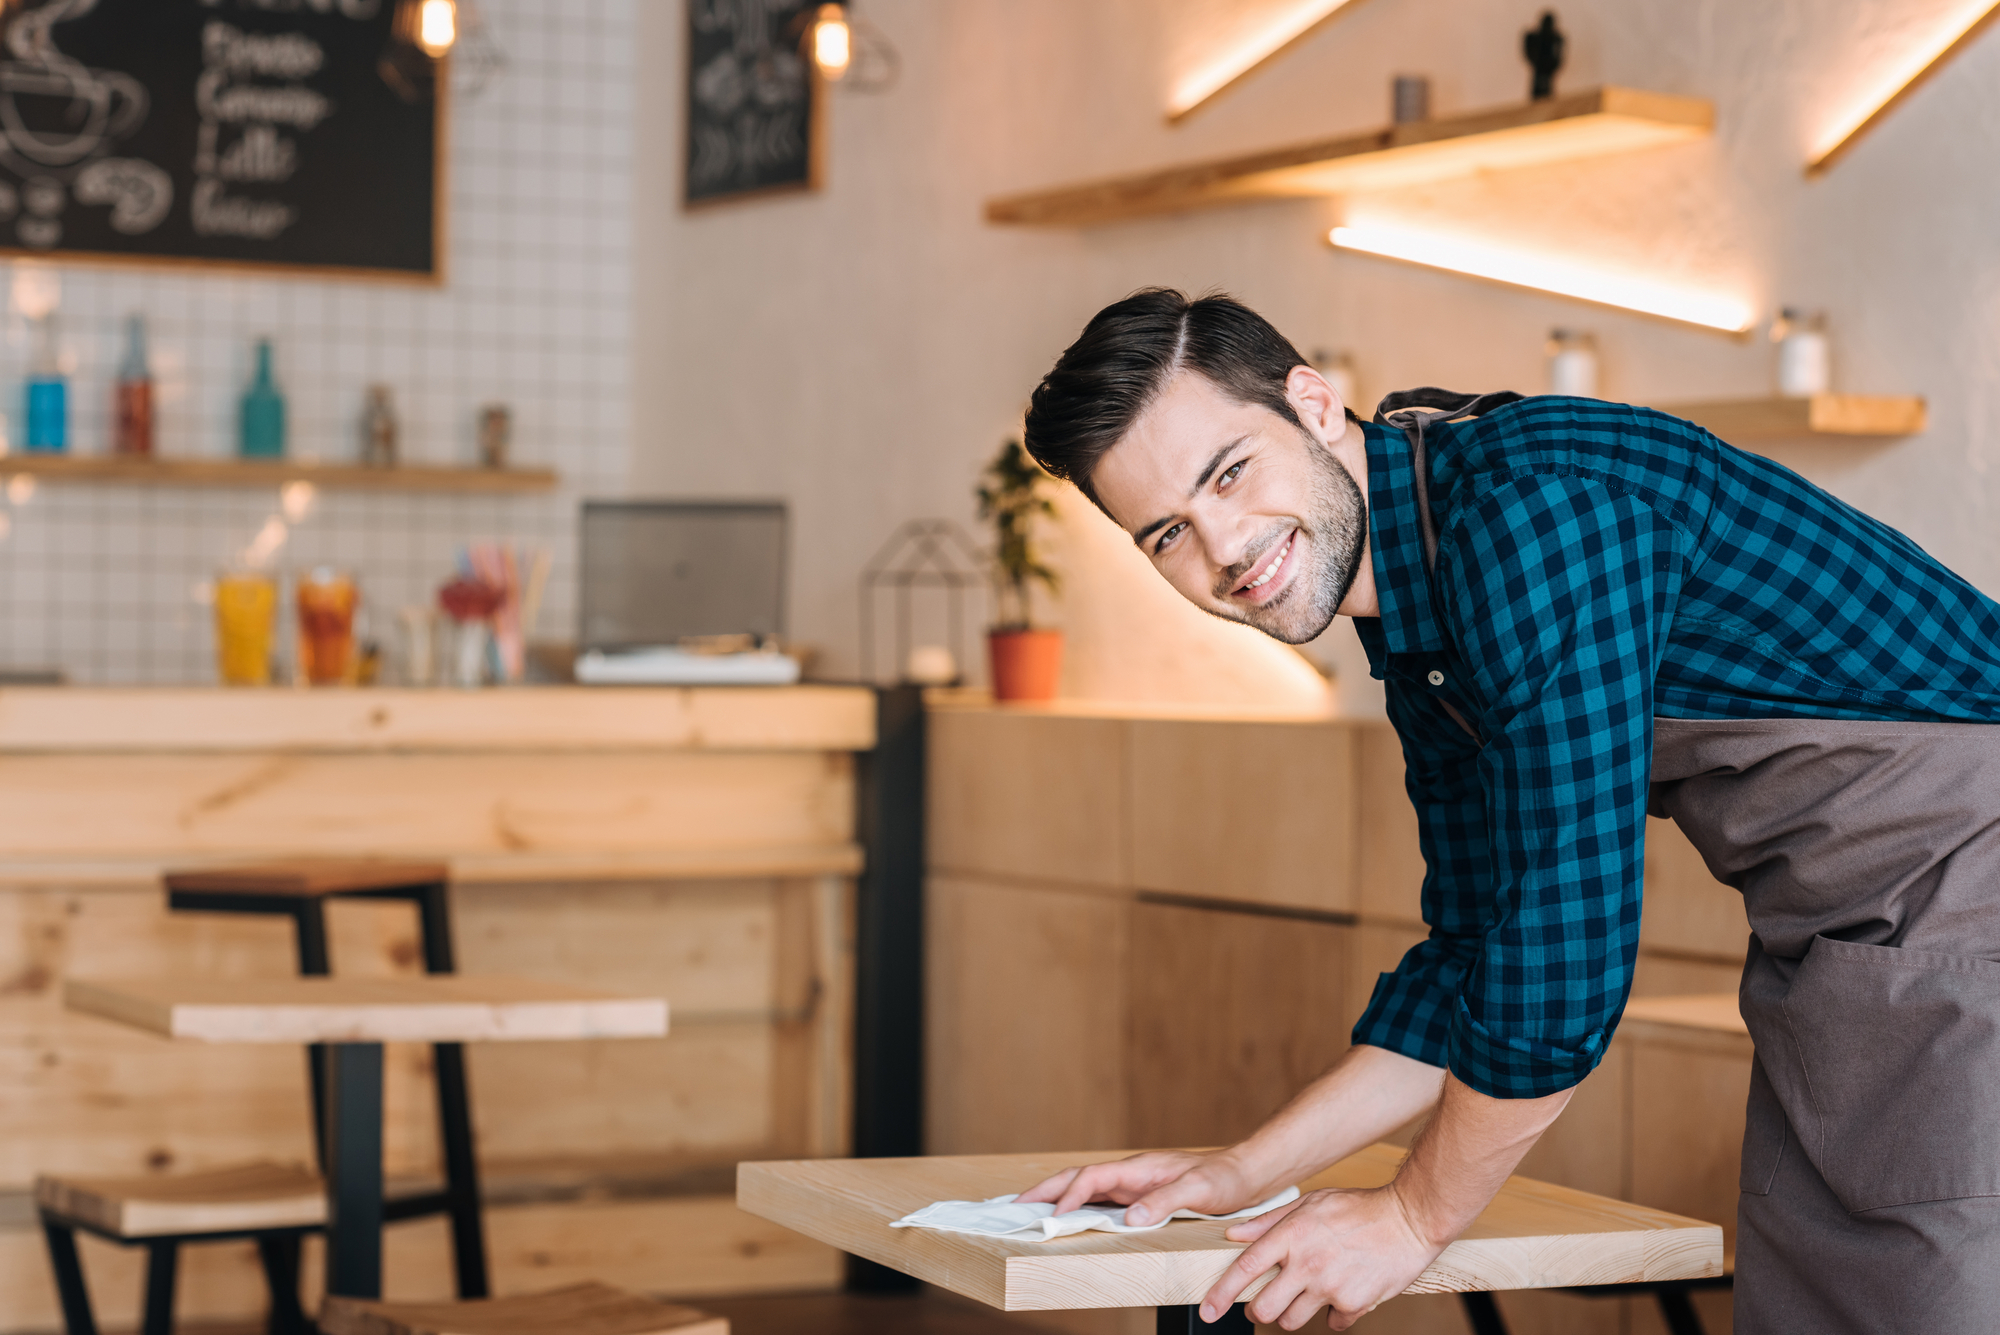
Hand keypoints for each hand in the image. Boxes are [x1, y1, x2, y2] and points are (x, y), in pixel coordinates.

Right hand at [1013, 1150, 1258, 1223]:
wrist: (1244, 1175)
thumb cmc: (1223, 1180)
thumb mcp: (1197, 1191)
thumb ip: (1163, 1201)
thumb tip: (1129, 1218)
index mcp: (1138, 1168)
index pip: (1091, 1178)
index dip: (1068, 1197)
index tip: (1051, 1217)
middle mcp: (1131, 1175)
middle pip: (1077, 1178)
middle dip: (1044, 1190)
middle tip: (1014, 1205)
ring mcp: (1134, 1186)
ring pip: (1085, 1189)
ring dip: (1056, 1198)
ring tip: (1030, 1212)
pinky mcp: (1141, 1198)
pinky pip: (1101, 1202)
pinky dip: (1078, 1208)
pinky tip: (1071, 1221)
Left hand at [1202, 1183, 1442, 1330]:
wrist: (1409, 1220)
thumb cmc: (1358, 1207)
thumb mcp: (1310, 1203)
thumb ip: (1268, 1221)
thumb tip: (1233, 1234)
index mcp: (1291, 1235)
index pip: (1245, 1269)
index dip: (1221, 1294)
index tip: (1207, 1311)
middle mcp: (1307, 1263)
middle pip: (1265, 1308)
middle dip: (1260, 1309)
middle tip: (1267, 1301)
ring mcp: (1330, 1286)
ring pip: (1293, 1321)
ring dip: (1294, 1313)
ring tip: (1308, 1292)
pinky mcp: (1354, 1303)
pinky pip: (1331, 1324)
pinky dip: (1333, 1315)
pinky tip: (1341, 1293)